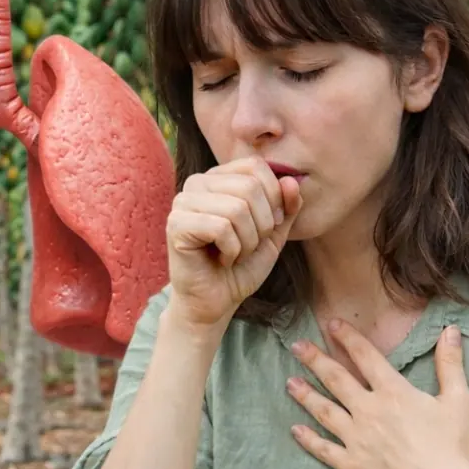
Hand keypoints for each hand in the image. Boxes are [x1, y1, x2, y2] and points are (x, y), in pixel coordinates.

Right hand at [165, 156, 303, 332]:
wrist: (217, 301)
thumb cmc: (242, 266)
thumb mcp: (273, 233)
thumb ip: (286, 206)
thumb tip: (291, 180)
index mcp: (220, 177)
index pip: (256, 166)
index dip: (274, 198)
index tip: (267, 228)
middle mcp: (198, 183)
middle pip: (250, 187)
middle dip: (262, 225)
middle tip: (248, 247)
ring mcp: (183, 202)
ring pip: (237, 208)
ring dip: (247, 242)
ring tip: (234, 255)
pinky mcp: (176, 224)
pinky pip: (221, 228)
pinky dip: (232, 251)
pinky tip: (221, 260)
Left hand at [286, 319, 468, 468]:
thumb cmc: (452, 446)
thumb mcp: (458, 399)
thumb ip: (450, 363)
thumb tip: (450, 329)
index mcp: (393, 392)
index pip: (366, 357)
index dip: (348, 338)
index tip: (332, 324)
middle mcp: (369, 410)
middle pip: (336, 379)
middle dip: (315, 360)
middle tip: (297, 346)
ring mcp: (356, 438)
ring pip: (324, 411)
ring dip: (305, 395)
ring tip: (290, 382)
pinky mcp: (352, 465)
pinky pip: (325, 449)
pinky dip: (309, 440)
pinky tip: (295, 430)